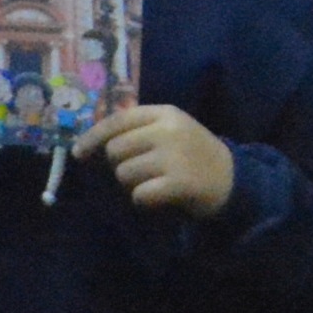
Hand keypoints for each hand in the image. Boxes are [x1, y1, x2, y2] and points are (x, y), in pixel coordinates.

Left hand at [87, 102, 236, 217]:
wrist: (234, 179)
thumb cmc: (193, 154)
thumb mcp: (171, 130)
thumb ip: (137, 129)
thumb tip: (91, 141)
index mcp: (165, 113)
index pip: (117, 120)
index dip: (92, 137)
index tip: (78, 153)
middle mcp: (169, 130)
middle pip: (115, 150)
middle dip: (120, 164)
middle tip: (141, 171)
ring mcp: (175, 156)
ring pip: (124, 173)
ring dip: (132, 183)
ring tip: (155, 182)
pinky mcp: (180, 182)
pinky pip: (139, 194)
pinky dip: (143, 199)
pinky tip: (160, 195)